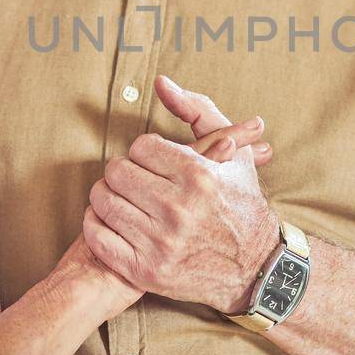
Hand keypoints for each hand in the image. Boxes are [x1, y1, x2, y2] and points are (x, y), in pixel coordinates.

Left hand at [84, 75, 281, 314]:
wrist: (257, 266)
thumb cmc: (242, 203)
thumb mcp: (235, 152)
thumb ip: (198, 111)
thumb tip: (160, 82)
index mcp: (198, 176)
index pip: (140, 147)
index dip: (145, 152)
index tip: (154, 163)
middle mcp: (178, 209)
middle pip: (117, 172)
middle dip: (125, 172)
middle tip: (136, 180)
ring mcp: (161, 243)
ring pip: (103, 203)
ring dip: (108, 197)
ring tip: (125, 199)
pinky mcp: (147, 271)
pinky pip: (98, 238)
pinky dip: (97, 226)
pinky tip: (112, 222)